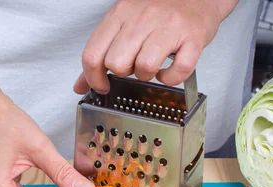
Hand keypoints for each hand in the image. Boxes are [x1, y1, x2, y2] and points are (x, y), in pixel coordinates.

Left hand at [73, 0, 237, 93]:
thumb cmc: (160, 14)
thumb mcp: (123, 26)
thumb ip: (99, 54)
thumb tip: (80, 85)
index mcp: (120, 14)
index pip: (92, 54)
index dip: (93, 78)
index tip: (101, 85)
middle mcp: (142, 17)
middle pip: (116, 63)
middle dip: (124, 73)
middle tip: (134, 67)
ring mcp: (168, 27)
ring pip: (144, 67)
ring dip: (147, 75)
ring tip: (153, 66)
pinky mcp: (192, 38)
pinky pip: (178, 71)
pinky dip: (171, 78)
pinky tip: (169, 71)